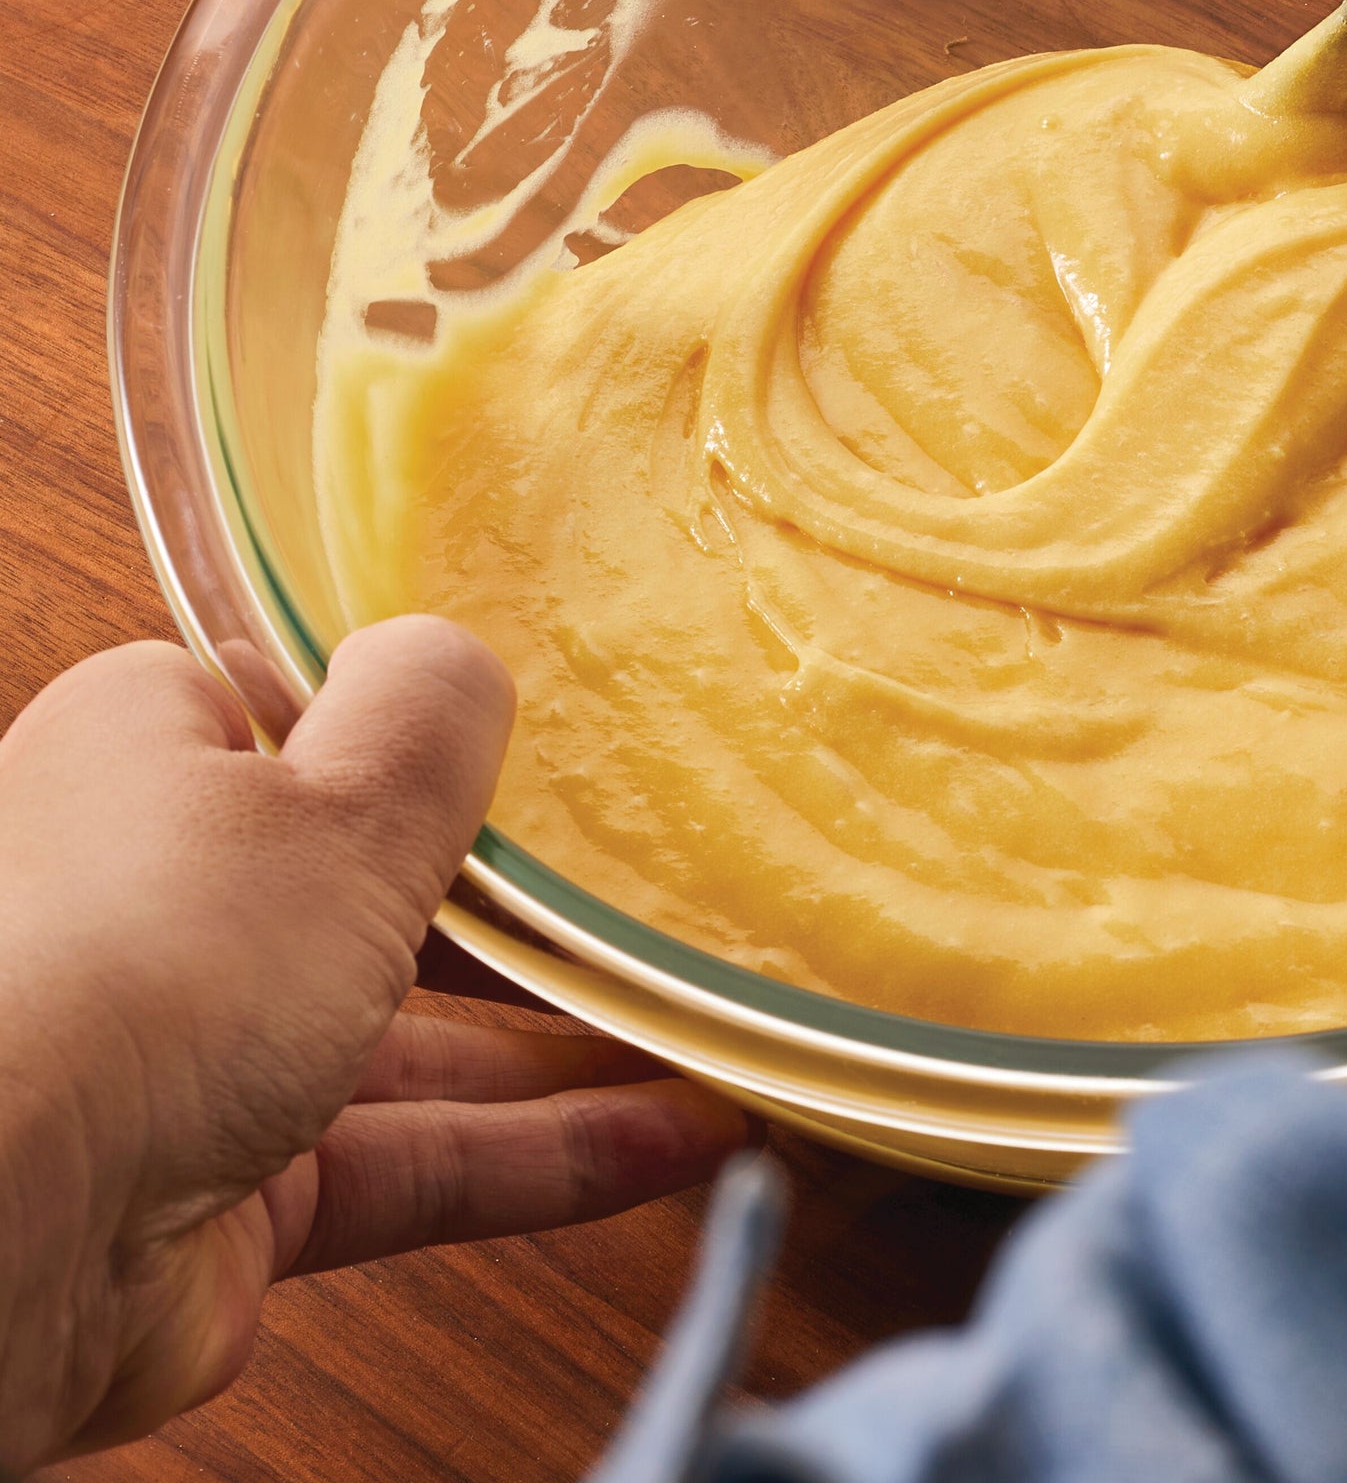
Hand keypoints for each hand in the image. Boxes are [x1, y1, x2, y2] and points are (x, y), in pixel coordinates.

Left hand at [0, 619, 748, 1467]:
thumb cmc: (145, 967)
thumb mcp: (341, 796)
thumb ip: (431, 714)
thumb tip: (461, 653)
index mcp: (152, 757)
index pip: (298, 711)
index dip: (414, 728)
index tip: (538, 742)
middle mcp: (160, 899)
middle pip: (367, 881)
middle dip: (513, 903)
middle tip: (645, 893)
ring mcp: (192, 1055)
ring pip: (411, 1031)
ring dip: (562, 1036)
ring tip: (699, 1026)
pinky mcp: (231, 1193)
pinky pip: (414, 1157)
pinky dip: (543, 1150)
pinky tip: (669, 1135)